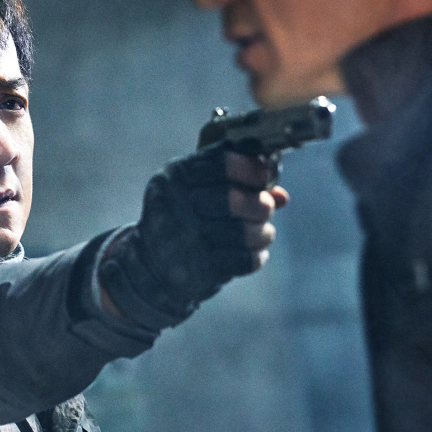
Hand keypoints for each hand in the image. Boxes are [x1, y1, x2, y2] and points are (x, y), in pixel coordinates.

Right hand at [97, 143, 288, 330]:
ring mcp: (184, 239)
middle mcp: (175, 205)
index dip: (252, 167)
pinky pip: (244, 259)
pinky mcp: (197, 269)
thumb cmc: (182, 218)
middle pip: (234, 199)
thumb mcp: (197, 189)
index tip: (264, 175)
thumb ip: (236, 182)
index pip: (222, 162)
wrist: (150, 266)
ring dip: (263, 232)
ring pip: (244, 231)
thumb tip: (280, 195)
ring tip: (262, 233)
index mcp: (175, 176)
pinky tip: (252, 252)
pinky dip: (256, 255)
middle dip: (260, 204)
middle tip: (265, 208)